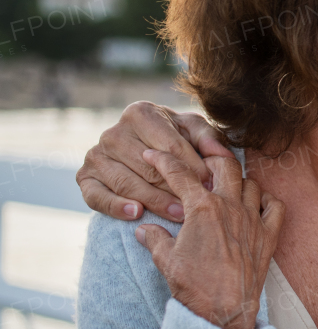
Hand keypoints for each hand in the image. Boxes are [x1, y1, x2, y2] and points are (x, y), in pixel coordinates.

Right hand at [78, 101, 232, 221]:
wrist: (143, 151)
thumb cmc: (176, 138)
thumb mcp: (194, 132)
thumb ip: (209, 139)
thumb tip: (221, 154)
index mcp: (140, 113)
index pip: (170, 145)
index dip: (193, 167)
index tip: (211, 185)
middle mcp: (113, 132)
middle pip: (149, 167)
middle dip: (175, 188)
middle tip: (198, 206)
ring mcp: (95, 154)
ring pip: (127, 183)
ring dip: (154, 201)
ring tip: (179, 214)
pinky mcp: (84, 177)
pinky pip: (97, 196)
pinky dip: (116, 206)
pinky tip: (137, 213)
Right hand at [134, 150, 283, 328]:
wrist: (223, 310)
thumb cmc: (193, 286)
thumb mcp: (165, 259)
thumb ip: (154, 238)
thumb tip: (143, 229)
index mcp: (202, 208)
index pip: (180, 173)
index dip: (164, 159)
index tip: (155, 153)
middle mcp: (230, 207)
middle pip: (224, 165)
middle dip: (210, 159)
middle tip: (201, 163)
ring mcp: (253, 219)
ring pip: (251, 183)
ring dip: (238, 181)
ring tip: (226, 186)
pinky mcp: (269, 235)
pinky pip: (276, 206)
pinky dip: (268, 200)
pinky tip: (257, 204)